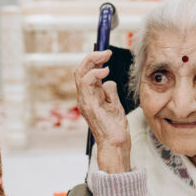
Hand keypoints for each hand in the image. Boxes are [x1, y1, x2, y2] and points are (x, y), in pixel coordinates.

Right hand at [74, 50, 131, 172]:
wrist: (116, 143)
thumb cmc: (116, 128)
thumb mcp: (115, 104)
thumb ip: (110, 91)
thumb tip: (109, 80)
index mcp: (90, 96)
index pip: (86, 73)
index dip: (94, 61)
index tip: (107, 54)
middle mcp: (84, 98)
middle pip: (80, 70)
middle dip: (92, 57)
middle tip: (107, 52)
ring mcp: (85, 101)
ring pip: (79, 74)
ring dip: (92, 61)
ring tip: (105, 58)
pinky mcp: (89, 105)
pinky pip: (85, 83)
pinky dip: (94, 73)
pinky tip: (106, 72)